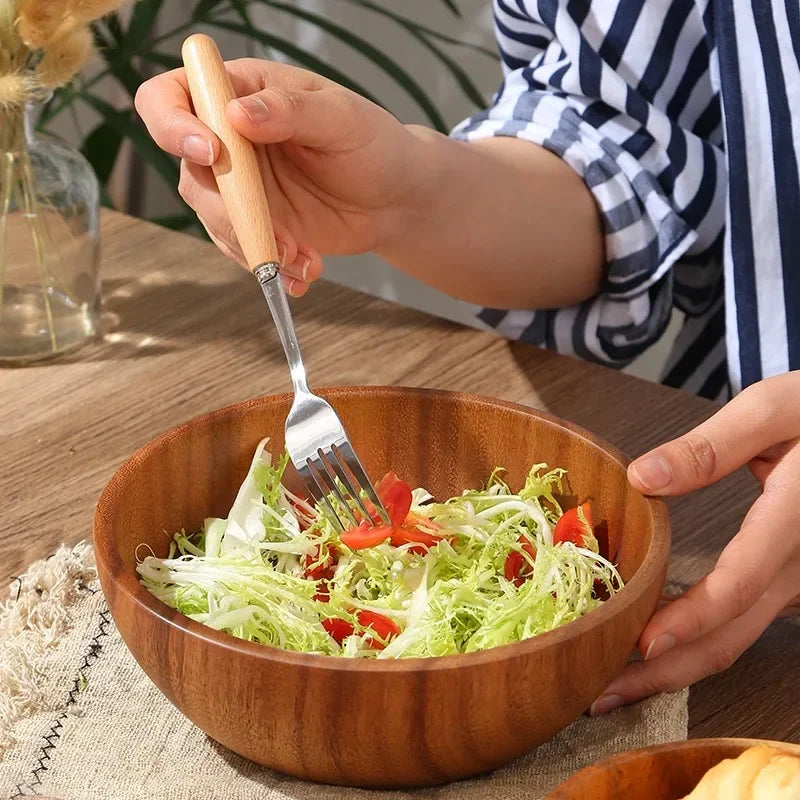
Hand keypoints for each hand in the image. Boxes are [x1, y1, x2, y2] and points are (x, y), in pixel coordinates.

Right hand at [135, 58, 420, 295]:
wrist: (397, 200)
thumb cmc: (374, 144)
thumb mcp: (341, 119)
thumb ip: (290, 112)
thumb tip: (236, 115)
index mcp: (240, 93)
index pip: (171, 97)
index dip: (174, 125)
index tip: (211, 153)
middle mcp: (229, 141)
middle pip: (193, 175)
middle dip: (233, 213)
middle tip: (280, 235)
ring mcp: (240, 188)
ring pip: (215, 221)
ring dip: (256, 246)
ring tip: (303, 258)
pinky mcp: (256, 226)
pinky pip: (242, 250)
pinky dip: (272, 268)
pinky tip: (305, 271)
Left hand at [591, 371, 799, 713]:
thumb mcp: (774, 408)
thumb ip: (710, 446)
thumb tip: (640, 477)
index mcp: (796, 516)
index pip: (741, 582)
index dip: (692, 618)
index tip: (643, 644)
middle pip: (733, 633)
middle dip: (667, 670)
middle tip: (602, 691)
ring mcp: (798, 579)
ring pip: (738, 638)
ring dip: (678, 666)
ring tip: (616, 682)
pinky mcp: (788, 580)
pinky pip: (742, 623)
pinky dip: (697, 642)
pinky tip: (654, 647)